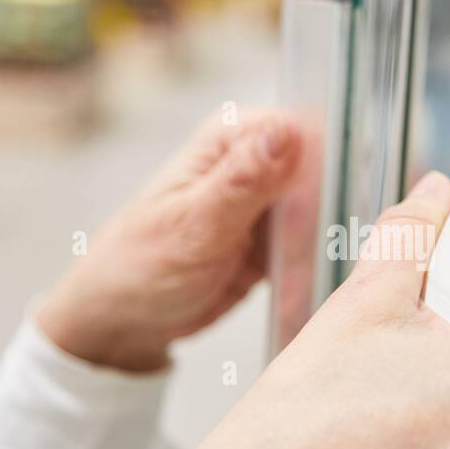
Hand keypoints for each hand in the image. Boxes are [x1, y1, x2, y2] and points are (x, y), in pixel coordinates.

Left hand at [37, 110, 300, 371]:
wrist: (126, 317)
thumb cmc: (142, 265)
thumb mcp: (195, 225)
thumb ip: (242, 180)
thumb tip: (286, 131)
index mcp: (231, 137)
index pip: (304, 134)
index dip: (320, 172)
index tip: (314, 217)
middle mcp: (254, 160)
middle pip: (322, 174)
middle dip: (321, 220)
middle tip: (298, 259)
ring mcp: (268, 200)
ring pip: (323, 213)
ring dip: (316, 249)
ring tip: (289, 280)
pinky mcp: (276, 237)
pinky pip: (311, 246)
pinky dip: (307, 268)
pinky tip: (290, 289)